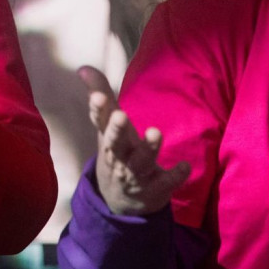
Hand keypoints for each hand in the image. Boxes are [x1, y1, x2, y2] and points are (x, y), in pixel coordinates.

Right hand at [79, 65, 189, 216]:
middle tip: (120, 116)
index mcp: (107, 138)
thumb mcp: (106, 125)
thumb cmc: (115, 151)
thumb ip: (100, 94)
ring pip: (140, 162)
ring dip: (148, 149)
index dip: (98, 109)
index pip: (99, 121)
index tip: (98, 96)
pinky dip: (174, 176)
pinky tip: (185, 166)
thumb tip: (84, 68)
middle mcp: (118, 156)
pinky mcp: (155, 188)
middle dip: (117, 130)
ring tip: (155, 133)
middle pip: (115, 143)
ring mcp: (136, 175)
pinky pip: (165, 183)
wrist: (119, 201)